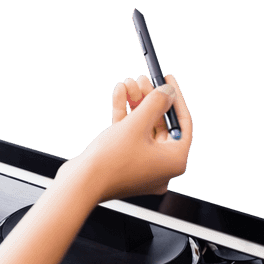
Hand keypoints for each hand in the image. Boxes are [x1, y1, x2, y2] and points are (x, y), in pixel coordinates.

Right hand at [63, 74, 191, 201]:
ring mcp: (144, 167)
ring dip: (136, 105)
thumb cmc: (111, 161)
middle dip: (150, 99)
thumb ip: (156, 103)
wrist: (81, 183)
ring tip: (128, 84)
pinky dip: (126, 117)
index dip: (175, 98)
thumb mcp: (137, 125)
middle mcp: (162, 167)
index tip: (169, 80)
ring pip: (144, 129)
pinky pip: (131, 137)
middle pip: (161, 125)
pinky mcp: (126, 165)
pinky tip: (119, 95)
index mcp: (174, 162)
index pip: (182, 123)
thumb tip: (168, 91)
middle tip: (143, 80)